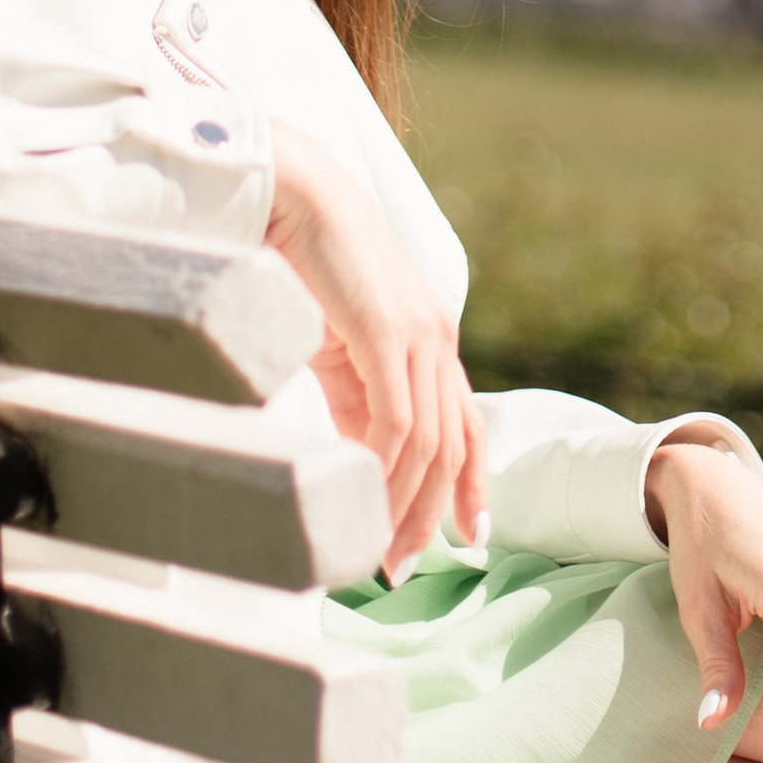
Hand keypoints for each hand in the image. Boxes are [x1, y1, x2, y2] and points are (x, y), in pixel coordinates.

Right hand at [267, 119, 484, 575]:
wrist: (292, 197)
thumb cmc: (306, 265)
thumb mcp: (337, 347)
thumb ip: (355, 397)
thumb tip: (359, 459)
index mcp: (431, 337)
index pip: (464, 422)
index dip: (470, 482)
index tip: (464, 536)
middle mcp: (438, 336)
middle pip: (453, 443)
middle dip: (434, 512)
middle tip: (401, 565)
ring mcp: (418, 334)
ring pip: (429, 442)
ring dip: (405, 504)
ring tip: (378, 551)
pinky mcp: (388, 334)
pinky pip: (398, 420)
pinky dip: (386, 469)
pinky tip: (366, 500)